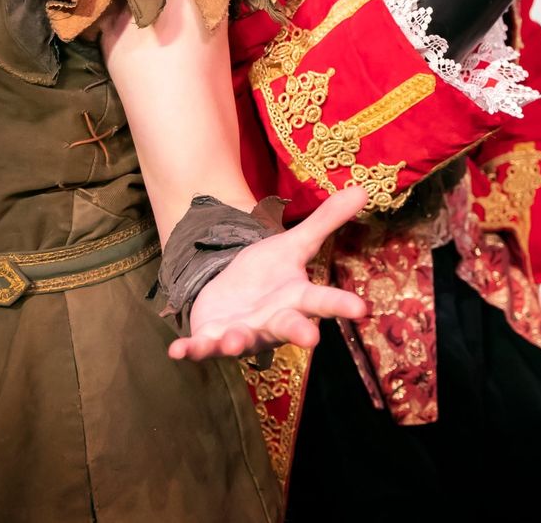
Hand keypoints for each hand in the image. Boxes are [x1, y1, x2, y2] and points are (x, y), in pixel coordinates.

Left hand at [168, 184, 372, 360]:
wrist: (233, 294)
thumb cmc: (271, 274)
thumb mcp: (295, 244)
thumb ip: (326, 220)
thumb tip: (363, 188)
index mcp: (296, 299)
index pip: (323, 300)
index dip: (341, 305)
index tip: (362, 309)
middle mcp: (272, 321)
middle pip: (288, 327)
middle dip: (298, 333)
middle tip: (312, 340)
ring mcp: (242, 333)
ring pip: (242, 341)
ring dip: (236, 343)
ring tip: (232, 343)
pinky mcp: (211, 338)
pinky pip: (200, 347)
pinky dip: (191, 350)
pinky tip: (177, 351)